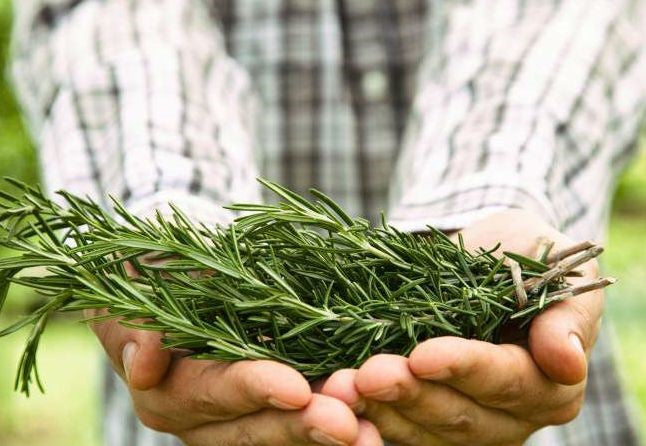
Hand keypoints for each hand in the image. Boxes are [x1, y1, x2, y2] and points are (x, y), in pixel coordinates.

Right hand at [87, 257, 382, 445]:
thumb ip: (133, 325)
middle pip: (255, 428)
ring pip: (284, 436)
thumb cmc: (157, 276)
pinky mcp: (270, 412)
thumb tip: (144, 361)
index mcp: (166, 391)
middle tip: (349, 423)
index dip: (253, 389)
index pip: (212, 392)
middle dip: (302, 425)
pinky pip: (300, 426)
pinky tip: (374, 423)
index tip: (296, 387)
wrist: (180, 279)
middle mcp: (202, 420)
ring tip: (372, 434)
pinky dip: (338, 424)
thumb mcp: (137, 289)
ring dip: (328, 435)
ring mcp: (239, 421)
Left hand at [321, 209, 601, 444]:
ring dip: (379, 410)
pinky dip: (366, 415)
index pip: (507, 382)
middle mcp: (510, 416)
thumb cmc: (524, 257)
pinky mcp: (426, 421)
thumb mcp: (555, 267)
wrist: (480, 262)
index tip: (423, 354)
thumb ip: (565, 313)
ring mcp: (466, 425)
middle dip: (411, 395)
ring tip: (339, 386)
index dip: (465, 369)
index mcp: (548, 384)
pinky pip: (397, 428)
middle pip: (460, 417)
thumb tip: (567, 359)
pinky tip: (334, 399)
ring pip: (422, 432)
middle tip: (367, 373)